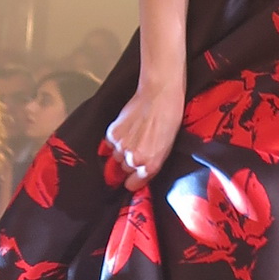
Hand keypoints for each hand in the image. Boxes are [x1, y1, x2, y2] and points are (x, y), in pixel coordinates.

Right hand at [105, 75, 184, 191]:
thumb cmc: (169, 117)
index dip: (133, 180)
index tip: (133, 179)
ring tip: (133, 136)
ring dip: (121, 150)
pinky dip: (114, 139)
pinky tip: (126, 129)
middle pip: (125, 169)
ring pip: (116, 157)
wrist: (160, 95)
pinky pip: (109, 144)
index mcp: (151, 165)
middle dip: (129, 162)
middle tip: (138, 148)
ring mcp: (122, 147)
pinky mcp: (112, 134)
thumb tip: (140, 171)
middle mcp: (135, 159)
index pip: (133, 184)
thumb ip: (152, 163)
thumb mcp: (167, 147)